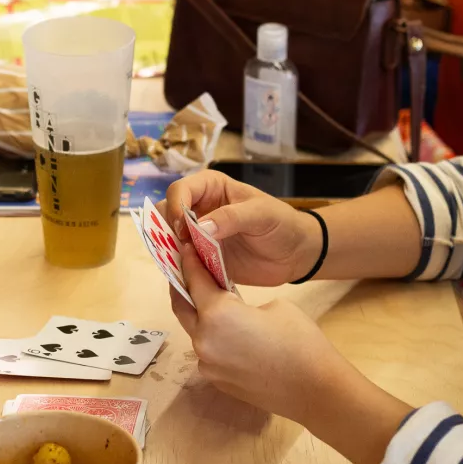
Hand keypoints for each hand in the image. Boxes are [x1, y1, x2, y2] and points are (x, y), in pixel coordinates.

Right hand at [165, 170, 319, 286]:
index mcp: (209, 188)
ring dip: (170, 250)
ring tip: (183, 264)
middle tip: (181, 248)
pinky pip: (181, 261)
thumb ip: (231, 217)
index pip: (179, 191)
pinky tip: (188, 275)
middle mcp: (198, 209)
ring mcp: (197, 235)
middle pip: (165, 213)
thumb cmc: (282, 224)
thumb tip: (200, 227)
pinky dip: (180, 267)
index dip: (175, 207)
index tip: (183, 230)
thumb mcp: (261, 214)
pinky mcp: (201, 258)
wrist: (296, 254)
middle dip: (165, 230)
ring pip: (168, 238)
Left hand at [170, 250, 352, 426]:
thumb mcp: (274, 305)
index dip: (190, 263)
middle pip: (182, 307)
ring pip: (194, 331)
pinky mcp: (216, 380)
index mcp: (216, 314)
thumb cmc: (301, 341)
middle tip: (185, 272)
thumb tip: (233, 310)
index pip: (194, 281)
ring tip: (209, 302)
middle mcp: (202, 339)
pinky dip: (212, 338)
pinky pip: (208, 352)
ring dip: (198, 316)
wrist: (317, 391)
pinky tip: (228, 334)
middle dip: (182, 287)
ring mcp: (207, 364)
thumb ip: (242, 301)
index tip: (186, 250)